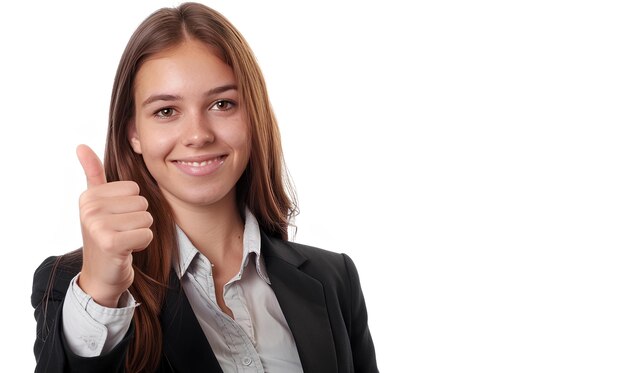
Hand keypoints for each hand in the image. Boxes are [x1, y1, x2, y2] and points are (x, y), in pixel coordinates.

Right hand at [76, 144, 152, 306]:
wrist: (102, 275)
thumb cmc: (106, 236)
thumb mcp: (98, 204)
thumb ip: (93, 174)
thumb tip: (81, 145)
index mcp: (89, 196)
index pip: (134, 189)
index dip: (132, 207)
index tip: (116, 221)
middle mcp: (89, 208)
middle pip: (142, 203)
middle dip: (138, 221)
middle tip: (121, 233)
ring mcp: (97, 225)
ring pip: (147, 218)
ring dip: (140, 233)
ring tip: (123, 241)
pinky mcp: (110, 243)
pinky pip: (146, 234)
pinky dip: (142, 245)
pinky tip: (126, 251)